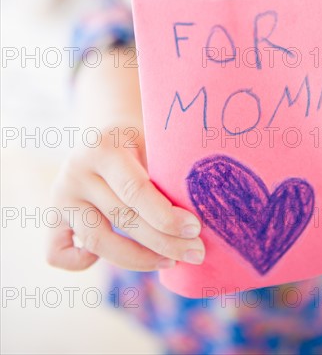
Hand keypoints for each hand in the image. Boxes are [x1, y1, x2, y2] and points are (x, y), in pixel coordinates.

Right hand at [47, 127, 204, 270]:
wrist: (104, 133)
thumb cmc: (140, 142)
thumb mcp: (153, 143)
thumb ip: (165, 175)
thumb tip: (194, 222)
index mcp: (103, 147)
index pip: (135, 190)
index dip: (166, 216)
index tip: (195, 230)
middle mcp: (75, 171)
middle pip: (122, 218)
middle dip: (164, 242)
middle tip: (196, 252)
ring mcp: (59, 195)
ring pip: (97, 242)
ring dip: (138, 259)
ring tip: (170, 259)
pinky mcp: (50, 216)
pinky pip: (58, 254)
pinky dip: (82, 263)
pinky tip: (111, 254)